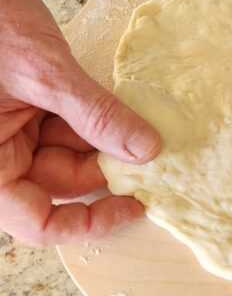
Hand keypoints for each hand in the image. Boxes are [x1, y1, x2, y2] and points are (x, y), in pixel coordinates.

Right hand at [0, 0, 160, 245]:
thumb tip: (146, 150)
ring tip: (145, 128)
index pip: (38, 222)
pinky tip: (126, 111)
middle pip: (58, 185)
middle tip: (154, 156)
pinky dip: (94, 120)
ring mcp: (11, 130)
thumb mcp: (45, 72)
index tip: (133, 207)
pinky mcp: (25, 107)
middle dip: (104, 169)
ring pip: (66, 155)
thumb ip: (95, 114)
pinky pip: (65, 126)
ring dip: (104, 142)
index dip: (88, 222)